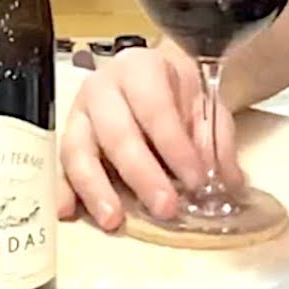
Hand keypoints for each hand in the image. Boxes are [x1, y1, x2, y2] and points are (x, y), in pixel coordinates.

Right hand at [58, 45, 244, 230]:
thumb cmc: (177, 95)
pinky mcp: (68, 139)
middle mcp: (102, 87)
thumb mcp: (205, 108)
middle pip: (115, 132)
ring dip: (95, 188)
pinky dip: (62, 190)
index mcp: (139, 68)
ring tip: (113, 220)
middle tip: (165, 207)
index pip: (154, 107)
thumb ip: (216, 142)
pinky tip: (66, 212)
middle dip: (140, 173)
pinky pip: (60, 165)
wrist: (154, 81)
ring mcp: (79, 113)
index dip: (175, 146)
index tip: (196, 179)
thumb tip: (228, 182)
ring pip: (77, 149)